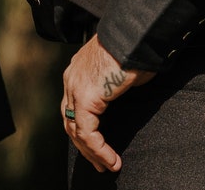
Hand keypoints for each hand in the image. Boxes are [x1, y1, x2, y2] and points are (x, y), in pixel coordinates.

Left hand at [61, 35, 154, 171]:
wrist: (134, 36)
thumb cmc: (134, 50)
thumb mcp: (120, 72)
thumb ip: (114, 87)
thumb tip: (120, 96)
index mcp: (76, 72)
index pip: (72, 107)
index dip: (82, 129)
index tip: (95, 146)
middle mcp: (71, 80)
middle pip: (70, 120)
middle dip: (84, 145)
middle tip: (98, 164)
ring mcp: (75, 88)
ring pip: (76, 129)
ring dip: (92, 152)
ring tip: (108, 166)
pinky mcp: (85, 97)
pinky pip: (87, 131)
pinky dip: (98, 148)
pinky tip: (111, 160)